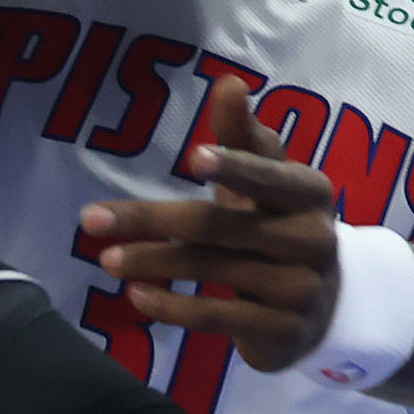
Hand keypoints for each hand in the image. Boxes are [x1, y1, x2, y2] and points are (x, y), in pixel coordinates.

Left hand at [80, 75, 344, 371]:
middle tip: (91, 219)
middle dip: (153, 220)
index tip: (193, 157)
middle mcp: (313, 239)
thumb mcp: (267, 181)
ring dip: (153, 262)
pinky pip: (219, 316)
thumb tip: (230, 82)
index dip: (236, 166)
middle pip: (222, 226)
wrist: (323, 307)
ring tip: (107, 259)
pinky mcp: (283, 331)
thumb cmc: (279, 225)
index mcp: (310, 193)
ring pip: (214, 270)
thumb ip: (244, 136)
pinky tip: (137, 296)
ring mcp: (301, 289)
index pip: (270, 176)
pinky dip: (174, 306)